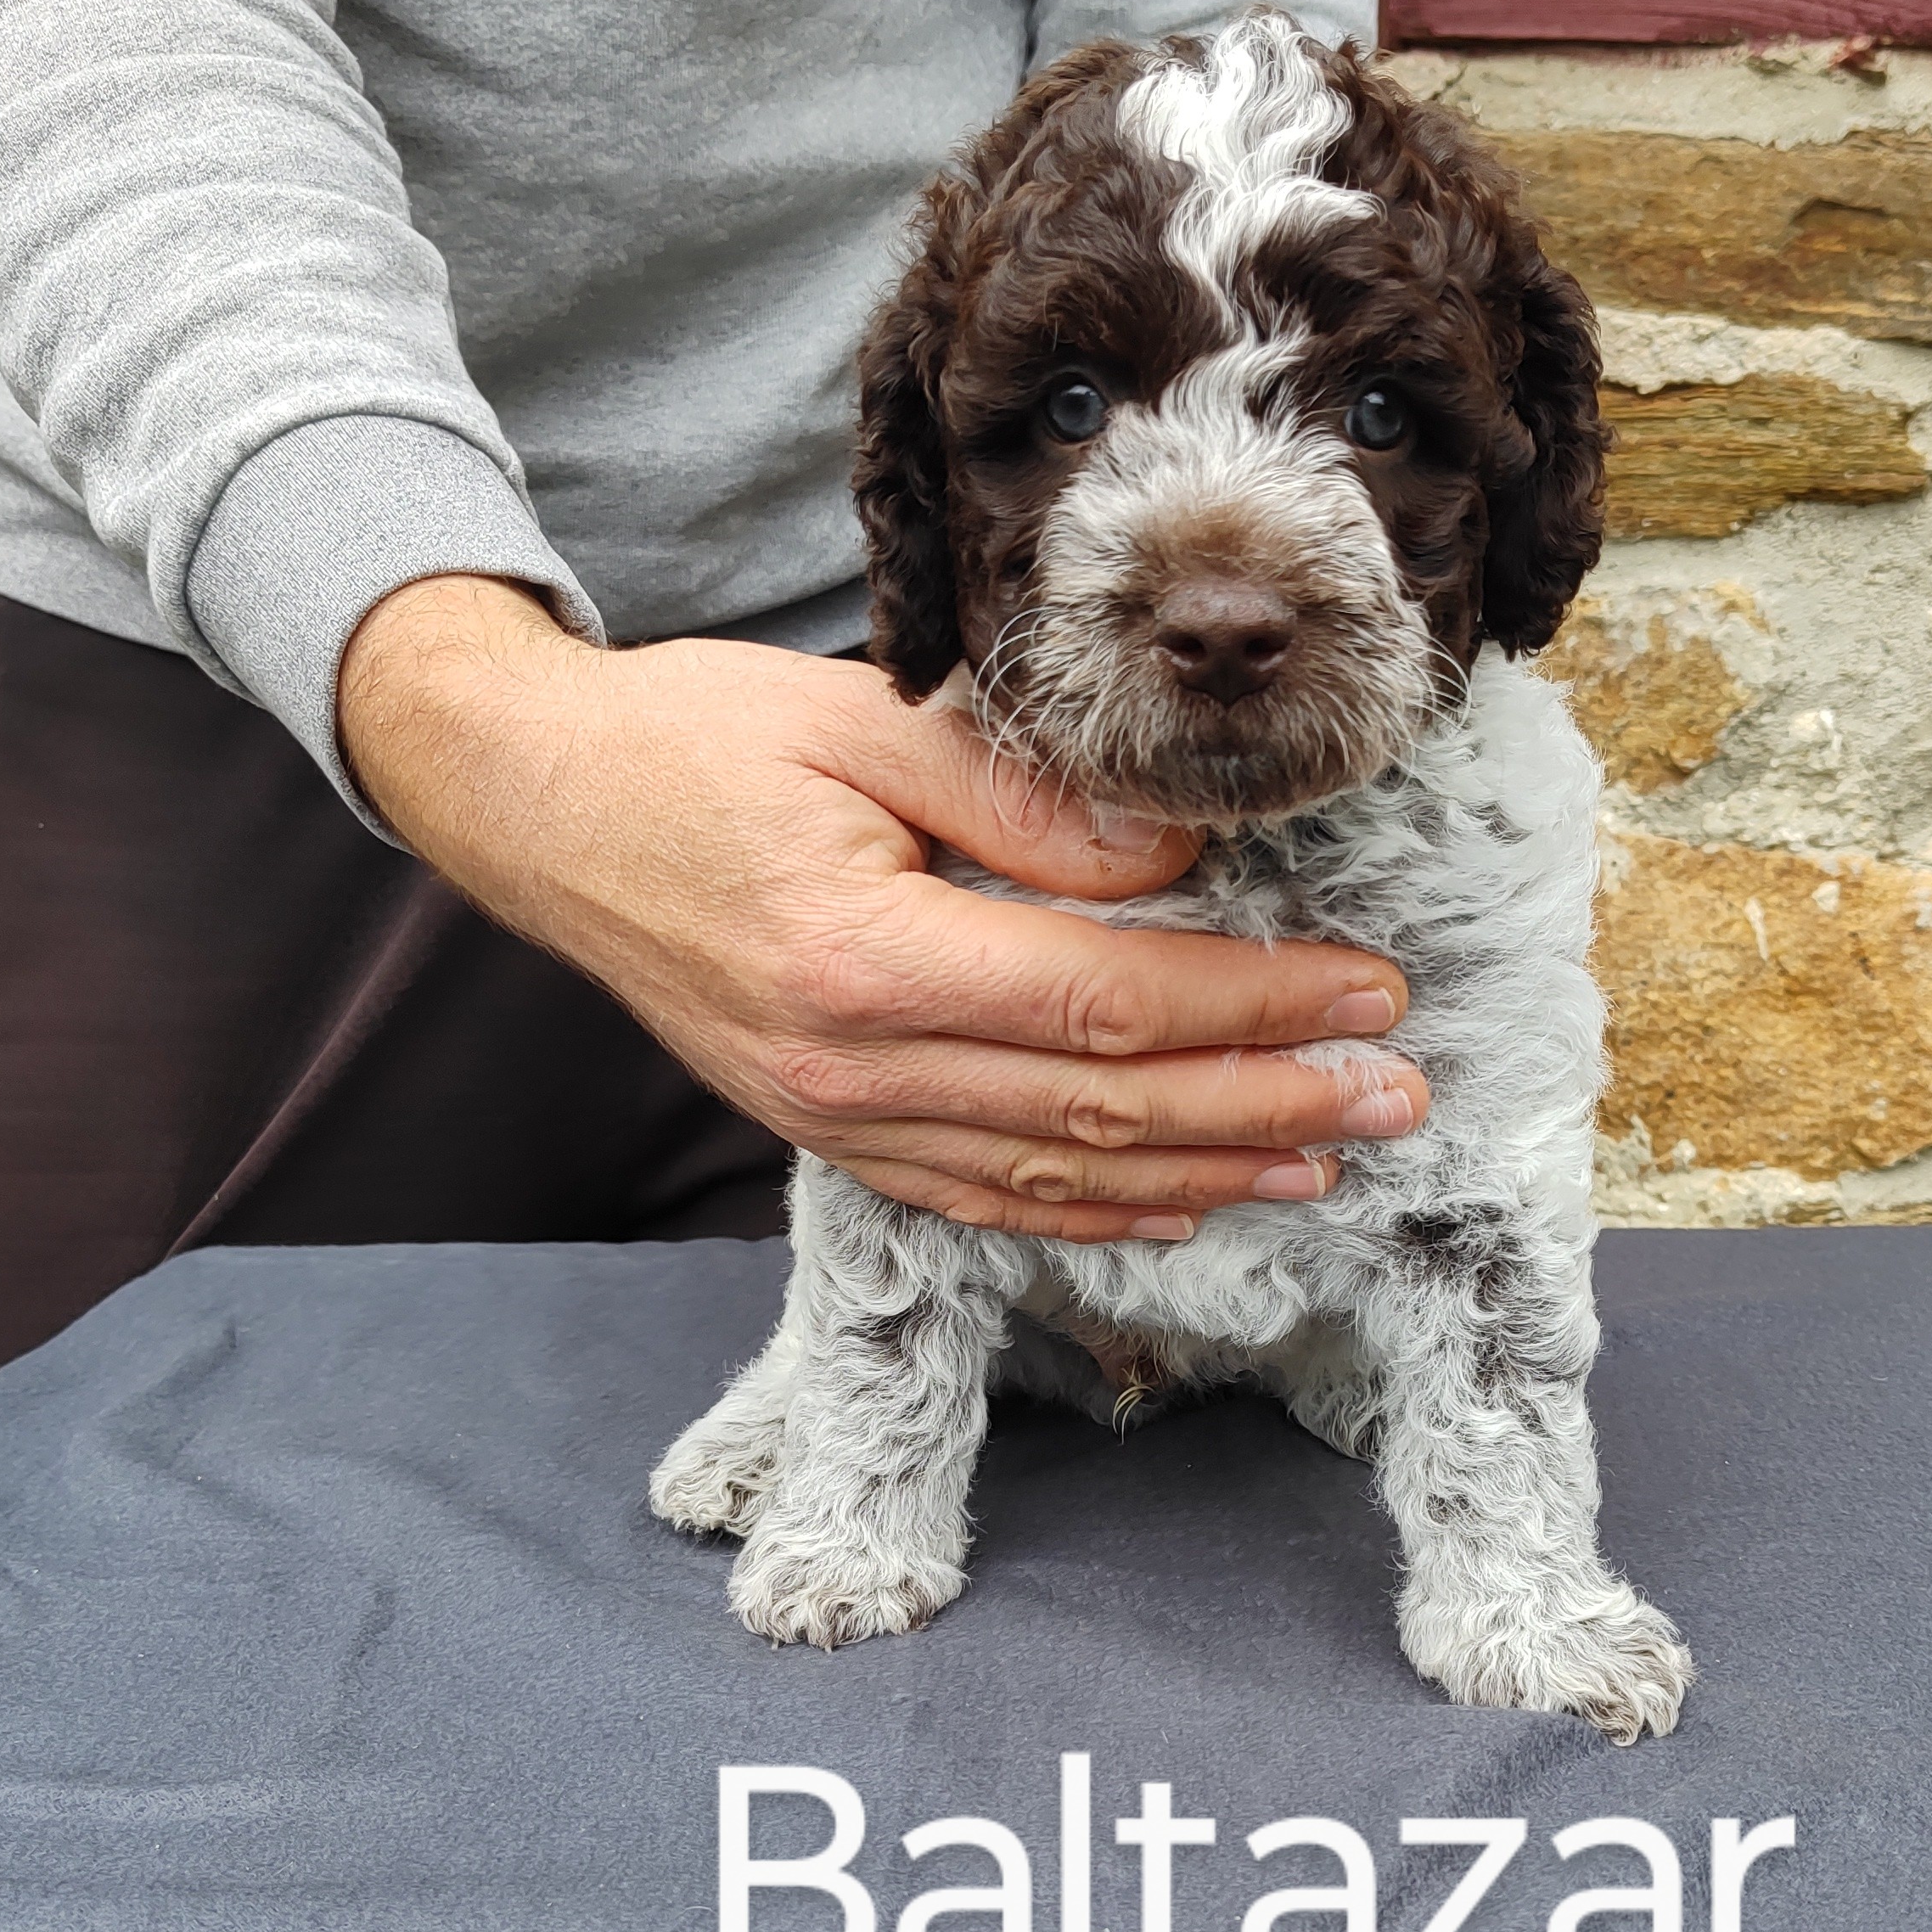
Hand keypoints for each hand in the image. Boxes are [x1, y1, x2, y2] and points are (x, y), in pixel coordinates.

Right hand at [338, 575, 1430, 1243]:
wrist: (536, 807)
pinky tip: (1183, 1201)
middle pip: (1104, 1110)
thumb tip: (1177, 863)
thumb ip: (1021, 800)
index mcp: (865, 956)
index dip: (1254, 1008)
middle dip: (1268, 1104)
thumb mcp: (858, 722)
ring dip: (1205, 1173)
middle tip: (1395, 1094)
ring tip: (1326, 1156)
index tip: (1367, 993)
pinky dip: (1092, 1210)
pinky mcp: (823, 1129)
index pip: (1110, 1002)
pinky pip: (980, 1196)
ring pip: (1054, 1176)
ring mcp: (831, 1116)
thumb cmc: (692, 743)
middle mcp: (849, 1065)